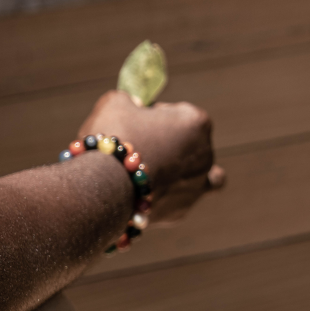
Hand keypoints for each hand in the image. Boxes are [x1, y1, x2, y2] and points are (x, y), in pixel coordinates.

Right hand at [78, 91, 224, 222]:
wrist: (103, 185)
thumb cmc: (113, 137)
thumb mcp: (116, 103)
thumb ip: (131, 101)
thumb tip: (135, 107)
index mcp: (197, 122)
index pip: (177, 113)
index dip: (154, 116)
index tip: (135, 123)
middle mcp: (206, 153)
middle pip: (189, 143)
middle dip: (168, 143)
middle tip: (139, 147)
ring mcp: (197, 184)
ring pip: (204, 175)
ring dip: (188, 172)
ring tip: (168, 173)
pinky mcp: (182, 209)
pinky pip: (179, 200)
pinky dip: (168, 197)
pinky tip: (151, 195)